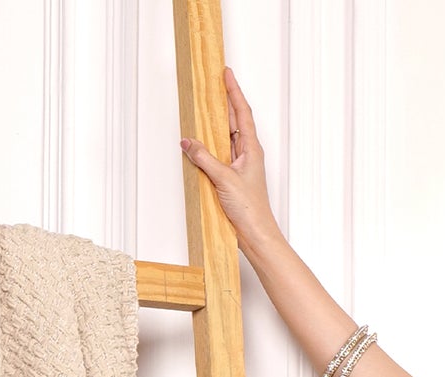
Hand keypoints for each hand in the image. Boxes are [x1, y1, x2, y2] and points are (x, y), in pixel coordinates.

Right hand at [178, 67, 275, 249]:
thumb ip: (204, 158)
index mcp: (251, 149)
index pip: (242, 112)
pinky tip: (200, 139)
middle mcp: (247, 154)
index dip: (234, 91)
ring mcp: (240, 165)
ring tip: (205, 103)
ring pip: (226, 136)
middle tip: (213, 82)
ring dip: (216, 121)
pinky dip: (209, 143)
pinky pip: (219, 153)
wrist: (256, 234)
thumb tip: (188, 142)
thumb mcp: (224, 179)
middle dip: (225, 100)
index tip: (226, 73)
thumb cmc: (250, 209)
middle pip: (235, 120)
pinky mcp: (231, 177)